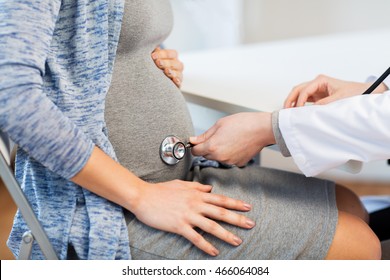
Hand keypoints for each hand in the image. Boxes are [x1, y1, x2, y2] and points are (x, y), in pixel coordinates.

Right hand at [131, 180, 254, 255]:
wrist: (143, 196)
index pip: (220, 199)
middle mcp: (195, 204)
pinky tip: (214, 252)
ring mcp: (188, 215)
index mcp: (197, 194)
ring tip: (238, 241)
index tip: (248, 207)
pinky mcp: (179, 225)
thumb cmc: (161, 190)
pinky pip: (195, 238)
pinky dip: (206, 246)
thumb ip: (197, 186)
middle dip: (237, 219)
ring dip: (226, 234)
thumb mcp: (181, 184)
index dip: (235, 203)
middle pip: (221, 212)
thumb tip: (210, 188)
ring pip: (212, 226)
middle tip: (251, 224)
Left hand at [152, 47, 183, 87]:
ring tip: (166, 71)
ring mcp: (178, 75)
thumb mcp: (154, 58)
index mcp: (173, 57)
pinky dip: (178, 81)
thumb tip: (148, 47)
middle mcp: (177, 65)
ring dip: (172, 72)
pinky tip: (174, 80)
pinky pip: (180, 83)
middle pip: (175, 63)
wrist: (155, 80)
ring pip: (178, 73)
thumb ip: (153, 53)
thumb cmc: (154, 64)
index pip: (172, 53)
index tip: (153, 56)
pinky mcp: (177, 84)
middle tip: (158, 63)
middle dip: (166, 62)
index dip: (163, 54)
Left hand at [190, 112, 274, 166]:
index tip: (197, 142)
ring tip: (230, 138)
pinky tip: (236, 144)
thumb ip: (204, 135)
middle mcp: (220, 157)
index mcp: (212, 146)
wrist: (262, 129)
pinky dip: (230, 153)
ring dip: (219, 150)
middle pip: (206, 155)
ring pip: (218, 157)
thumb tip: (193, 140)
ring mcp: (229, 162)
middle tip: (218, 136)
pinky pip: (229, 159)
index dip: (195, 145)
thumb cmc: (243, 123)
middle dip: (208, 147)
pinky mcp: (238, 163)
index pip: (195, 151)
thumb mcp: (219, 124)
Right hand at [284, 74, 387, 107]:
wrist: (364, 93)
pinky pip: (304, 98)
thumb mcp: (339, 98)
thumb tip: (311, 109)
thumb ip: (324, 103)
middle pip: (297, 89)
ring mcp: (316, 89)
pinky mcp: (317, 95)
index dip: (299, 100)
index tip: (297, 110)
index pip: (304, 90)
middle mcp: (317, 83)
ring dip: (293, 101)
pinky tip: (295, 110)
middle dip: (290, 99)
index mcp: (321, 80)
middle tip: (285, 109)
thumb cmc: (354, 92)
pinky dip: (298, 104)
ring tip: (288, 111)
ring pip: (298, 93)